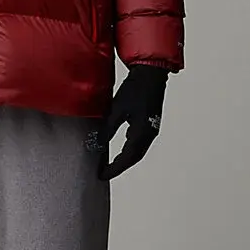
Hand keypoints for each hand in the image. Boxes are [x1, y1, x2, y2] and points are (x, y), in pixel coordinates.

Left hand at [97, 64, 168, 179]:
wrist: (151, 74)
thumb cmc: (135, 88)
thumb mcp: (117, 109)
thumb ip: (108, 129)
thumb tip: (98, 143)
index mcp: (141, 132)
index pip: (127, 158)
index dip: (114, 168)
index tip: (102, 175)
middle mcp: (149, 134)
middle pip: (134, 158)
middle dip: (119, 167)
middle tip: (105, 172)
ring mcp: (151, 129)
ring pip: (138, 152)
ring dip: (126, 160)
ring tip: (111, 165)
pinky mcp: (151, 124)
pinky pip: (140, 143)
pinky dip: (130, 151)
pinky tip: (122, 149)